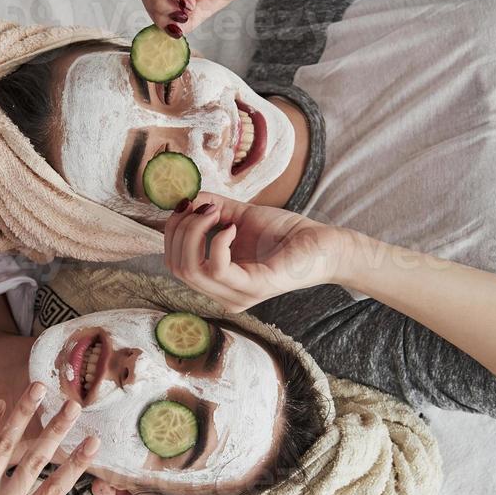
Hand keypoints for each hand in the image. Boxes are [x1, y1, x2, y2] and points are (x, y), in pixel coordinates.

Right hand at [164, 194, 345, 311]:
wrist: (322, 243)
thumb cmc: (285, 233)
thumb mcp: (238, 216)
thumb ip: (211, 208)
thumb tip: (184, 198)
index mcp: (216, 283)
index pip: (174, 263)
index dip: (173, 231)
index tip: (188, 204)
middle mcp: (223, 295)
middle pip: (176, 267)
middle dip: (180, 230)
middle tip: (201, 207)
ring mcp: (238, 296)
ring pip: (190, 269)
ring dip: (196, 231)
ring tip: (216, 213)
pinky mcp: (253, 288)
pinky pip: (216, 268)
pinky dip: (218, 240)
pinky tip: (233, 226)